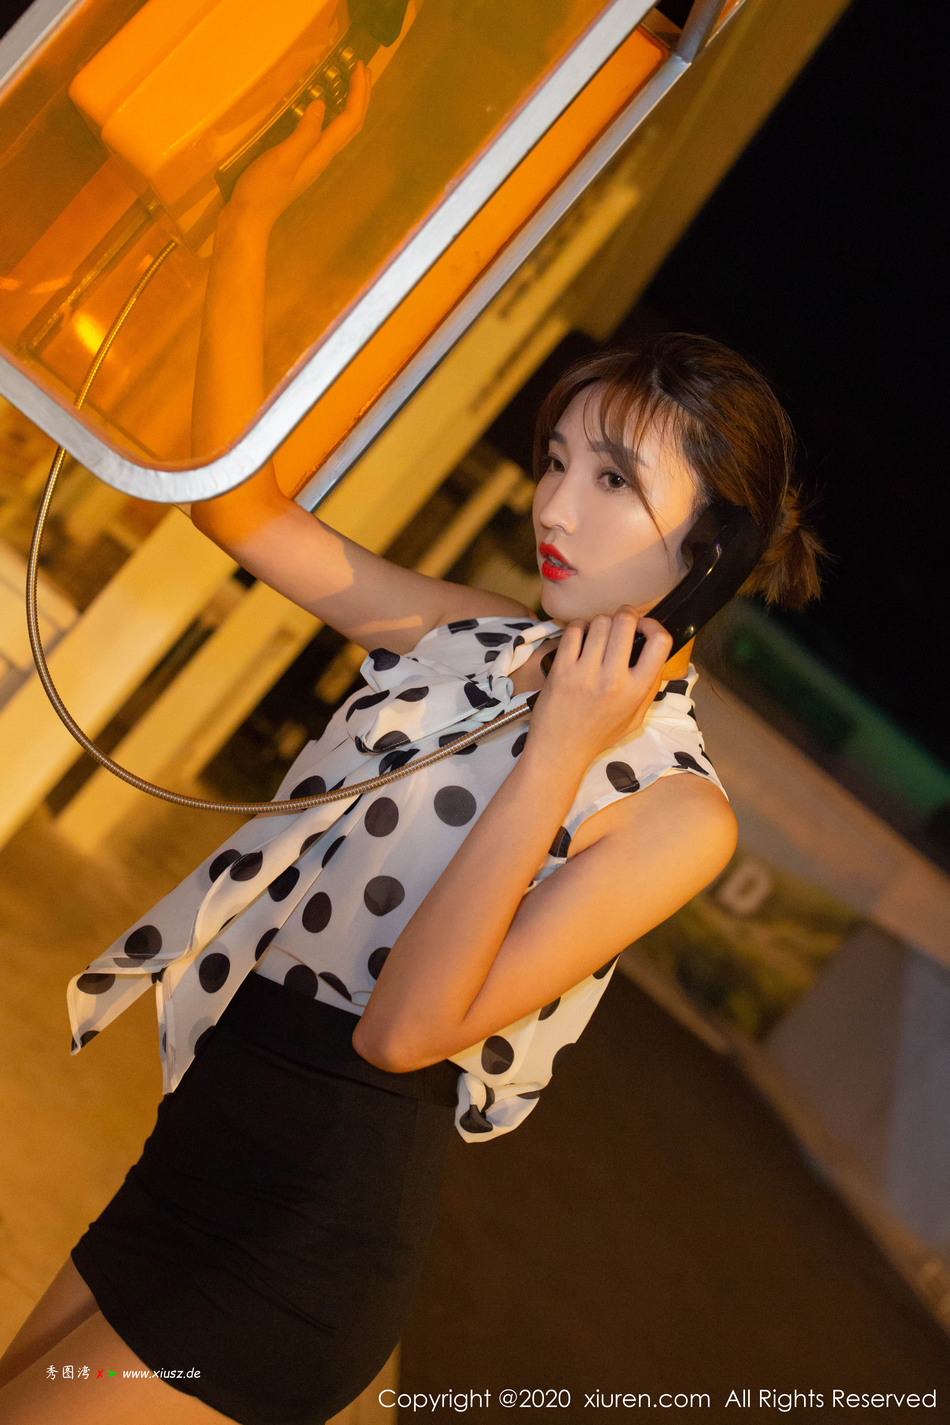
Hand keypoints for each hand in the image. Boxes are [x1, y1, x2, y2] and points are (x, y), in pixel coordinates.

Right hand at [226, 61, 370, 228]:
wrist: (248, 219)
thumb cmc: (262, 190)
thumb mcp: (283, 158)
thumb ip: (304, 133)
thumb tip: (321, 104)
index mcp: (321, 154)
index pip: (349, 120)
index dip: (358, 92)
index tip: (359, 66)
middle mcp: (322, 157)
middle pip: (352, 125)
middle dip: (361, 96)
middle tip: (362, 68)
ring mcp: (312, 160)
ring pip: (342, 129)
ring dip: (350, 104)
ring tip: (351, 83)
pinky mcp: (300, 161)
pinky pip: (326, 133)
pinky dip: (333, 115)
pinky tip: (323, 108)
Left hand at [526, 608, 672, 773]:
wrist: (560, 750)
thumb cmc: (598, 735)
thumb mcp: (636, 718)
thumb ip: (649, 688)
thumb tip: (656, 655)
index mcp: (636, 690)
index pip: (660, 642)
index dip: (654, 625)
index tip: (645, 628)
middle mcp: (613, 679)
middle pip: (625, 621)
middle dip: (625, 615)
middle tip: (621, 624)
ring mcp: (585, 672)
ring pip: (599, 622)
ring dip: (601, 623)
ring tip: (598, 635)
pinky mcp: (561, 669)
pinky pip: (574, 630)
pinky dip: (578, 628)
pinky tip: (580, 639)